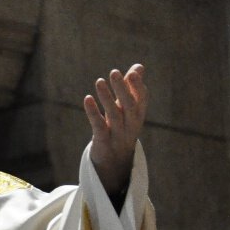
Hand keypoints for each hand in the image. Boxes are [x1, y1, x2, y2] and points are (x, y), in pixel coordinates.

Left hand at [83, 63, 147, 194]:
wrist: (116, 162)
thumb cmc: (122, 127)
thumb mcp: (128, 109)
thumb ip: (132, 88)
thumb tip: (138, 67)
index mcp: (138, 115)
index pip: (142, 99)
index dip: (137, 86)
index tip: (132, 72)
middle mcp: (131, 124)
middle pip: (129, 105)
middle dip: (122, 89)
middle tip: (114, 72)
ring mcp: (118, 135)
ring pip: (114, 115)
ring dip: (107, 98)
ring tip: (99, 81)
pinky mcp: (103, 142)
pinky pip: (99, 127)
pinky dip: (93, 113)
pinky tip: (87, 99)